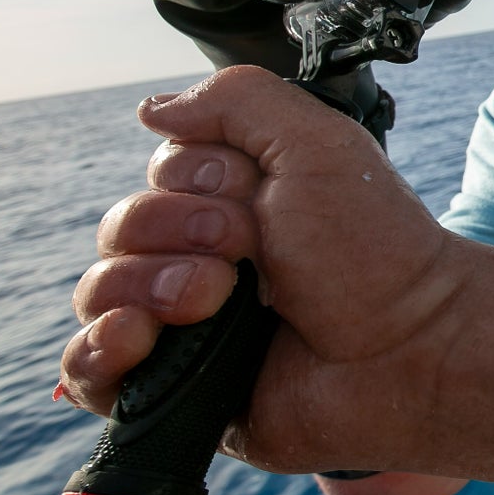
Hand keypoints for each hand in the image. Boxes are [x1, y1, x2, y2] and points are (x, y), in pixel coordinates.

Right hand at [58, 66, 465, 471]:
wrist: (407, 349)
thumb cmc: (374, 249)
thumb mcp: (317, 143)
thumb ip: (237, 100)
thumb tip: (152, 111)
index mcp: (235, 204)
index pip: (159, 174)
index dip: (198, 181)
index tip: (258, 202)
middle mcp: (202, 261)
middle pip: (121, 230)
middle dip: (177, 232)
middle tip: (246, 254)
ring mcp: (183, 329)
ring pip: (98, 293)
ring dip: (146, 287)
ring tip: (212, 302)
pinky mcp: (171, 394)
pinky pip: (86, 372)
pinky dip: (96, 352)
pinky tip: (134, 339)